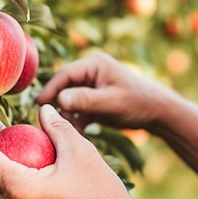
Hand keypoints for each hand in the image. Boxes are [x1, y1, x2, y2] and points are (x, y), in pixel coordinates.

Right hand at [37, 52, 170, 130]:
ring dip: (64, 115)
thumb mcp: (111, 102)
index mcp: (94, 64)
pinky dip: (74, 121)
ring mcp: (91, 86)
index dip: (51, 89)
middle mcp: (90, 72)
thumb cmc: (137, 102)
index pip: (65, 74)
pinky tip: (74, 133)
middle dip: (55, 104)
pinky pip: (76, 110)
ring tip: (60, 130)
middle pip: (64, 87)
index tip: (40, 105)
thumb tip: (59, 100)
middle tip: (46, 121)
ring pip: (68, 100)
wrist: (157, 111)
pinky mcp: (93, 100)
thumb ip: (85, 100)